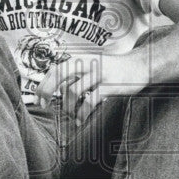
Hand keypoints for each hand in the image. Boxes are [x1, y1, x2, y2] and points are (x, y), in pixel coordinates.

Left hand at [36, 51, 150, 125]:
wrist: (140, 66)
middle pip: (60, 74)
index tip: (38, 98)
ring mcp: (99, 74)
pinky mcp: (110, 86)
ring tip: (71, 116)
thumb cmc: (112, 69)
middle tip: (44, 106)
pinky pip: (89, 101)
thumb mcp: (92, 67)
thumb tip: (57, 89)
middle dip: (47, 90)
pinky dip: (81, 113)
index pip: (56, 69)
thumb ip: (76, 75)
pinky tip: (80, 120)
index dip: (44, 83)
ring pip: (73, 91)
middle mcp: (88, 63)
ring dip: (68, 107)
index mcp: (82, 59)